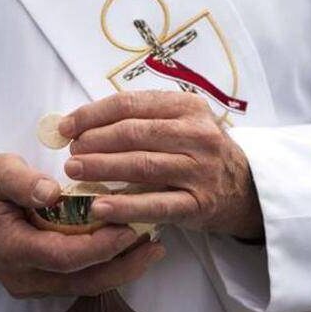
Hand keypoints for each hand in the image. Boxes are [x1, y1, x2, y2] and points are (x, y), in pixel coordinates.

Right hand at [0, 153, 165, 298]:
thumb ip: (23, 182)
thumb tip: (51, 192)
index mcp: (12, 249)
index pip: (66, 257)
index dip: (101, 245)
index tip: (130, 227)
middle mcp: (23, 276)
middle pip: (83, 281)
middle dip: (123, 266)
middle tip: (155, 245)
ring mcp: (31, 283)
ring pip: (84, 285)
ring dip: (119, 268)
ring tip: (151, 247)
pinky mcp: (40, 280)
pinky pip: (78, 280)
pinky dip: (105, 266)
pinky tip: (126, 248)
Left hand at [60, 91, 263, 239]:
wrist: (244, 188)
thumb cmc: (197, 152)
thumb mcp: (179, 123)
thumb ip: (141, 119)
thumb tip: (82, 124)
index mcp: (187, 107)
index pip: (130, 104)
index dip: (92, 114)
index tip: (66, 127)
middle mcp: (197, 135)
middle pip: (134, 133)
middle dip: (94, 141)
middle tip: (70, 151)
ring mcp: (200, 170)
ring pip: (142, 166)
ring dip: (102, 168)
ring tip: (74, 170)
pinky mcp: (198, 204)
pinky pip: (156, 205)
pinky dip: (125, 206)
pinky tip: (99, 207)